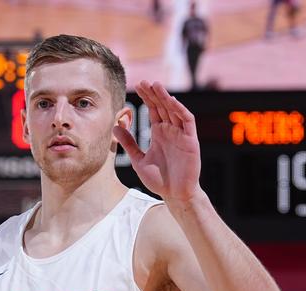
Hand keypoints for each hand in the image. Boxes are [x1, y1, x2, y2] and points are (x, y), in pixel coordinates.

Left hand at [113, 81, 201, 203]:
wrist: (175, 195)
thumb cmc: (159, 180)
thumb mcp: (138, 159)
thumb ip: (128, 143)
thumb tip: (115, 126)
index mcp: (159, 133)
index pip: (153, 110)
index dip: (147, 98)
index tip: (138, 86)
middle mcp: (170, 131)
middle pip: (162, 107)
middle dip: (154, 94)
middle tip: (144, 81)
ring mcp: (181, 135)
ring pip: (174, 110)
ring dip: (166, 97)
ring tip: (156, 85)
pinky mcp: (191, 141)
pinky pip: (187, 121)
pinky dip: (180, 110)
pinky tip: (172, 101)